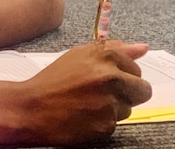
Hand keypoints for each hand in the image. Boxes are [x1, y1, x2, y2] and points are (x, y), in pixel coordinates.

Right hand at [22, 41, 152, 144]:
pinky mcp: (106, 126)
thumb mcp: (81, 56)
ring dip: (114, 109)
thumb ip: (116, 49)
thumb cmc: (54, 80)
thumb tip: (143, 48)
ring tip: (89, 105)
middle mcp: (110, 77)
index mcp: (105, 56)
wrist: (31, 109)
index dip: (123, 76)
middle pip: (143, 90)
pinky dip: (103, 123)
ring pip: (129, 108)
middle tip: (106, 95)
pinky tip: (85, 117)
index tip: (108, 80)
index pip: (136, 69)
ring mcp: (109, 103)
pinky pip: (115, 124)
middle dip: (129, 93)